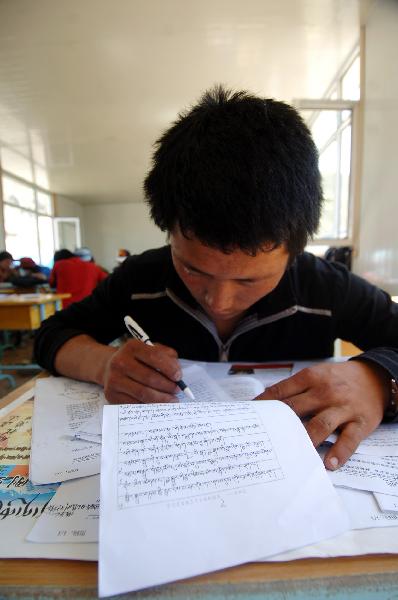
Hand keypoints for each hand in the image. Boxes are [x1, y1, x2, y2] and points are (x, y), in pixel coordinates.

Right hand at [102, 339, 181, 403]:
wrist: (109, 366)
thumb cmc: (136, 359)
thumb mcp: (151, 349)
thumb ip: (167, 355)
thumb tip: (177, 371)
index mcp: (132, 347)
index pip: (154, 356)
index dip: (169, 368)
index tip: (178, 377)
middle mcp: (120, 362)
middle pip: (149, 377)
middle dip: (167, 386)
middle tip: (177, 390)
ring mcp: (114, 379)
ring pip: (143, 393)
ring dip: (161, 399)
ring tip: (172, 400)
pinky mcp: (112, 395)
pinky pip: (135, 404)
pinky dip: (150, 406)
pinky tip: (158, 404)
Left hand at [256, 361, 389, 469]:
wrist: (376, 377)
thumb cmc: (338, 379)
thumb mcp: (317, 374)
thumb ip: (295, 388)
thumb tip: (266, 403)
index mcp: (311, 377)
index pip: (281, 391)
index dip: (264, 404)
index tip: (250, 417)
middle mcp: (326, 391)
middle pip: (297, 409)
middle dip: (278, 425)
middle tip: (263, 441)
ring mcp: (343, 408)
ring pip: (321, 425)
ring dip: (305, 440)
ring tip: (292, 456)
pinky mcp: (361, 423)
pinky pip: (349, 440)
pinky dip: (339, 453)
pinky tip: (328, 464)